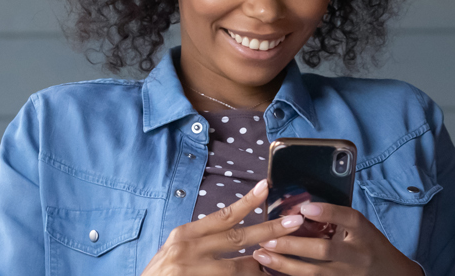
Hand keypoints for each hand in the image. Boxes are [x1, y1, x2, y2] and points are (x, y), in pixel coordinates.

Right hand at [142, 180, 306, 275]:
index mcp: (184, 236)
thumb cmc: (160, 275)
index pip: (222, 216)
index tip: (267, 187)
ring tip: (280, 264)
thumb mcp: (174, 251)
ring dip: (261, 267)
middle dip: (270, 230)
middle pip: (238, 238)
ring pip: (240, 269)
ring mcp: (193, 273)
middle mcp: (188, 251)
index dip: (247, 202)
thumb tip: (233, 229)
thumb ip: (201, 240)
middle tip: (294, 223)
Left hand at [252, 203, 423, 275]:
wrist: (390, 275)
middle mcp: (357, 255)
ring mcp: (347, 275)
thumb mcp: (362, 228)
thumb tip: (302, 206)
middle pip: (325, 250)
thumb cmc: (370, 246)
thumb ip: (339, 218)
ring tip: (261, 254)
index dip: (328, 212)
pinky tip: (272, 270)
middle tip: (267, 238)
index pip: (349, 218)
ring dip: (284, 264)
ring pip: (313, 272)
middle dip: (294, 245)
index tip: (305, 207)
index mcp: (365, 233)